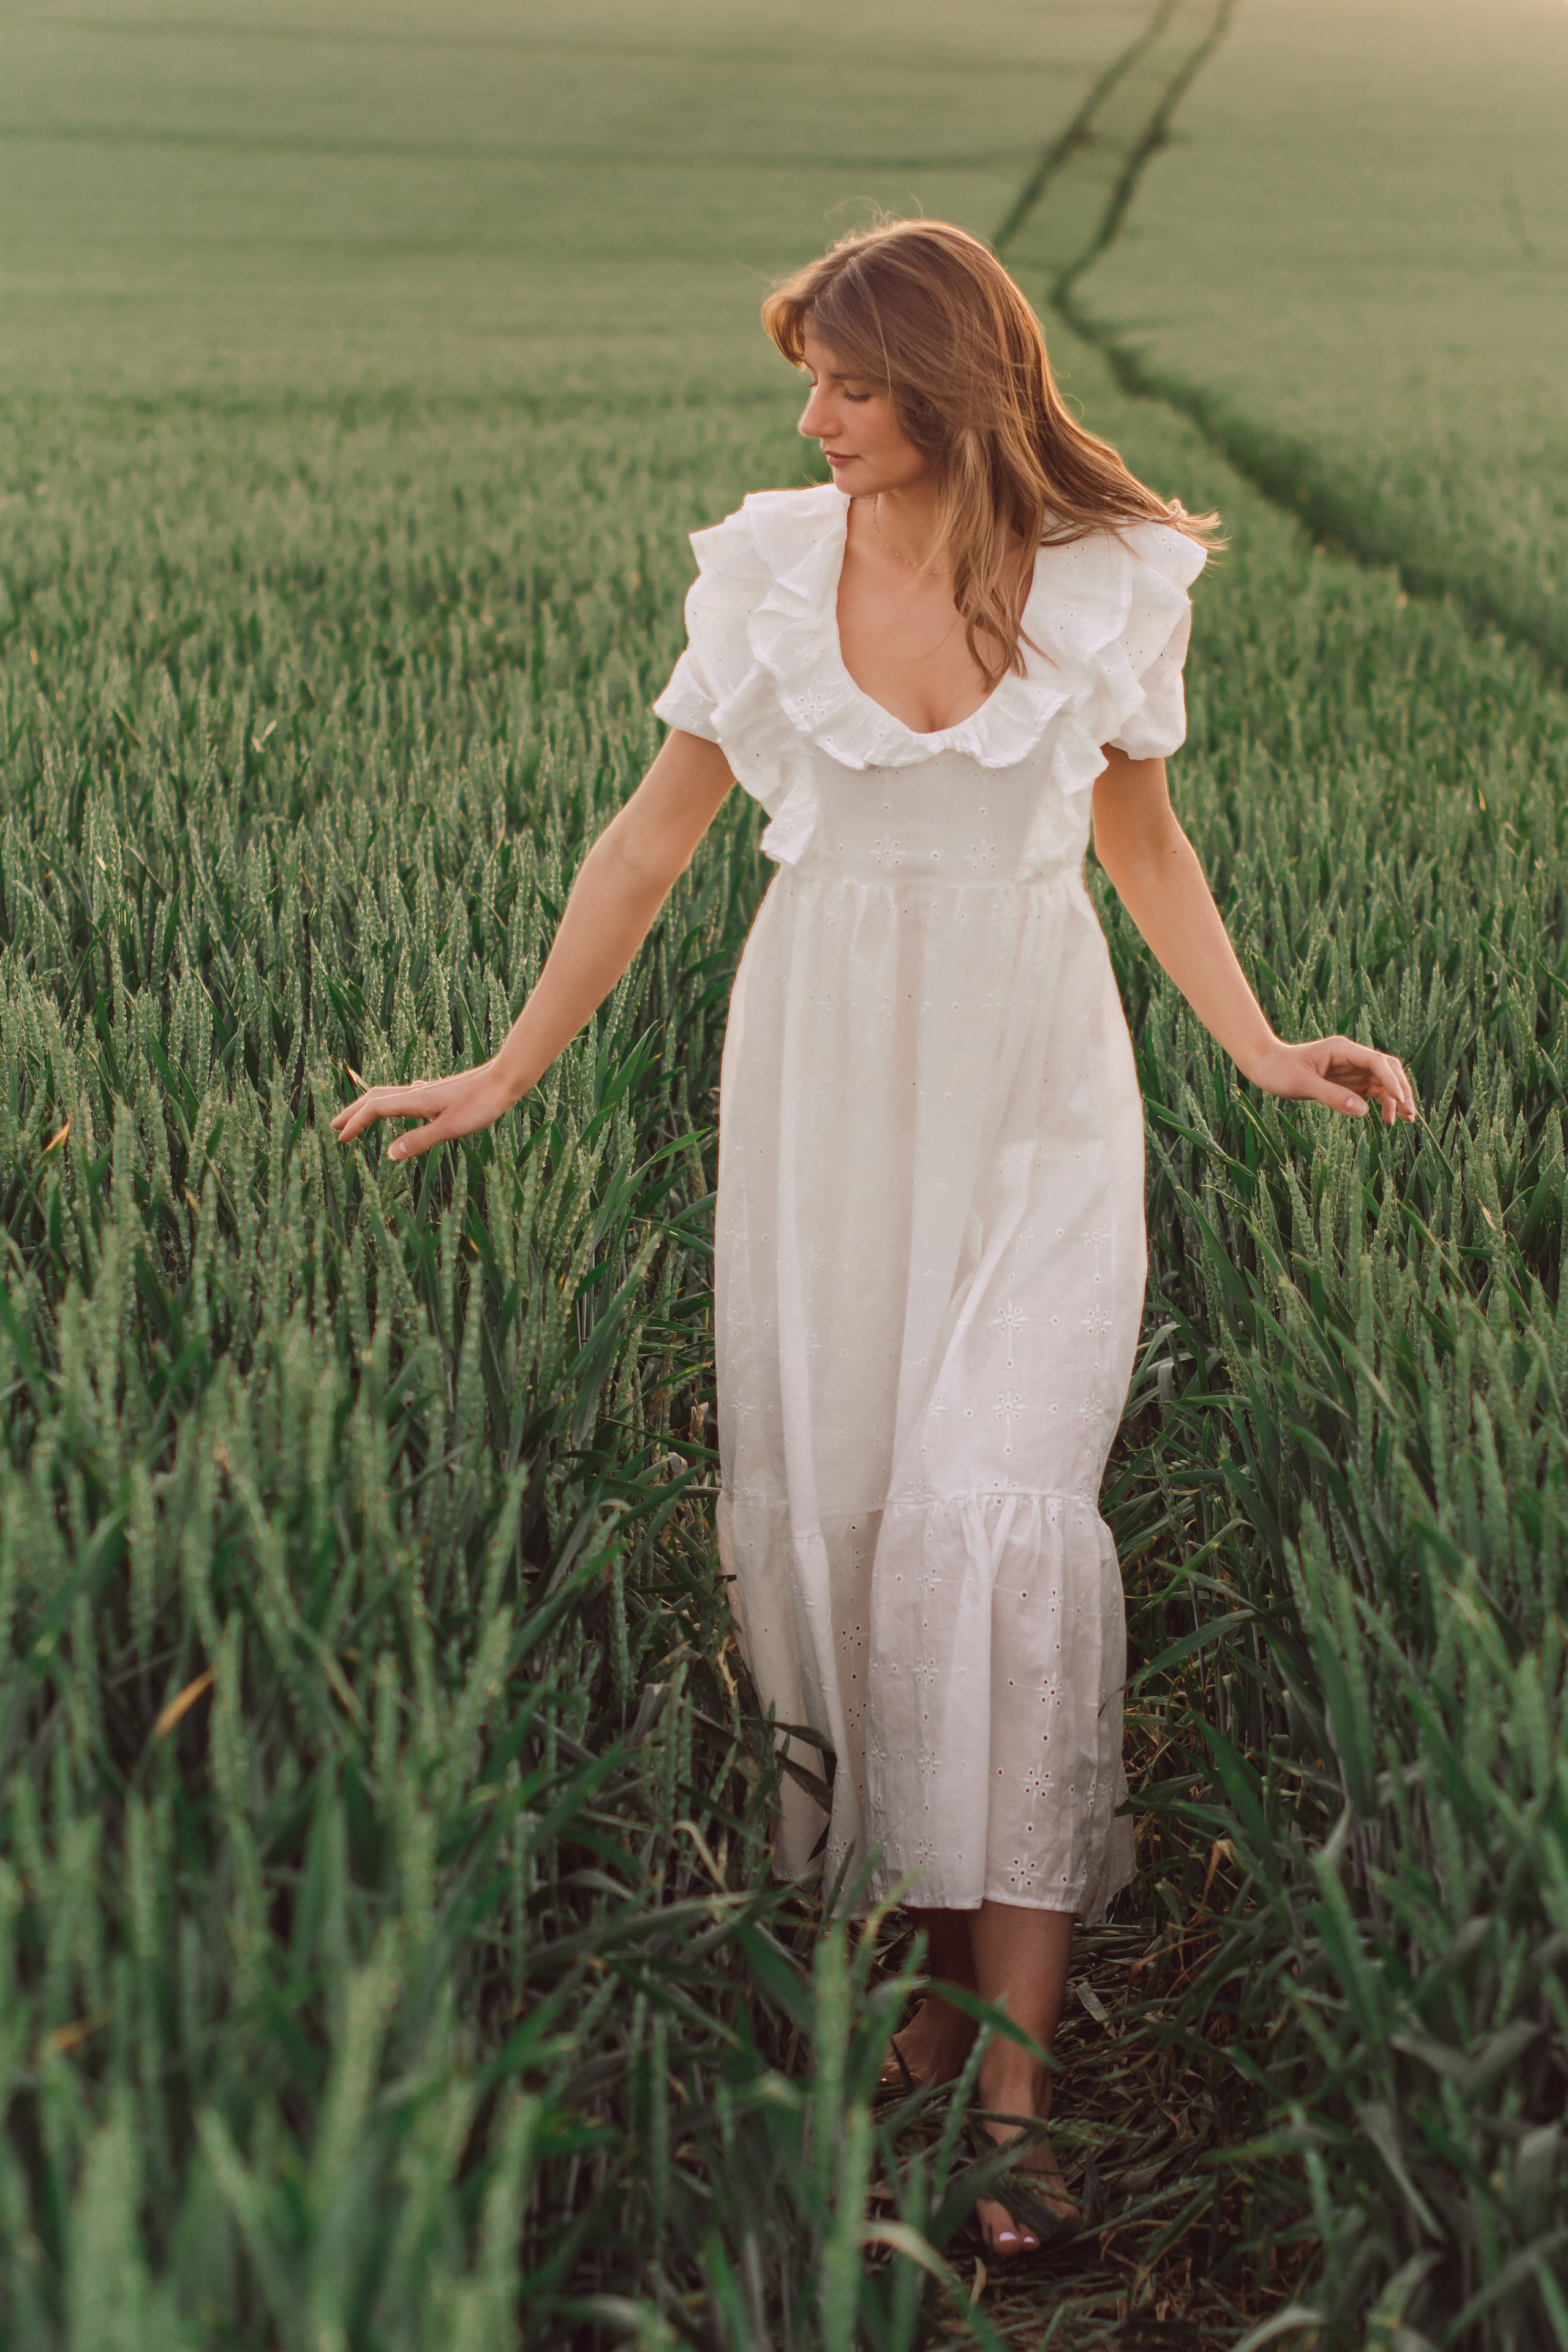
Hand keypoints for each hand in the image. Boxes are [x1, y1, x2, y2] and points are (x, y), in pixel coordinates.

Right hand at [330, 1060, 516, 1160]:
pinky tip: (404, 1104)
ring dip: (370, 1106)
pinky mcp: (439, 1092)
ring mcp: (428, 1091)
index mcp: (415, 1101)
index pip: (374, 1109)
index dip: (355, 1123)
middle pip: (375, 1098)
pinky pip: (406, 1095)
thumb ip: (419, 1141)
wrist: (504, 1080)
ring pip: (389, 1094)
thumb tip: (389, 1154)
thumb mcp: (449, 1129)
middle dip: (354, 1112)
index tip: (340, 1138)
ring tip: (360, 1117)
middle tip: (335, 1125)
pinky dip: (393, 1102)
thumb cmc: (480, 1104)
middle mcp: (416, 1092)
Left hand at [1248, 1035, 1415, 1125]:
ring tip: (1405, 1120)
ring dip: (1395, 1098)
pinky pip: (1372, 1090)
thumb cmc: (1279, 1070)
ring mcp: (1351, 1069)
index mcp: (1342, 1049)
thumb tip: (1364, 1111)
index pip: (1377, 1062)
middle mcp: (1351, 1057)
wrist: (1264, 1065)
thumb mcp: (1303, 1084)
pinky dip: (1382, 1103)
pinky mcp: (1347, 1081)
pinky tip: (1386, 1119)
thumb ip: (1333, 1096)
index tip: (1401, 1101)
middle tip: (1410, 1114)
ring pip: (1383, 1081)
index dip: (1392, 1081)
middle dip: (1401, 1090)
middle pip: (1387, 1069)